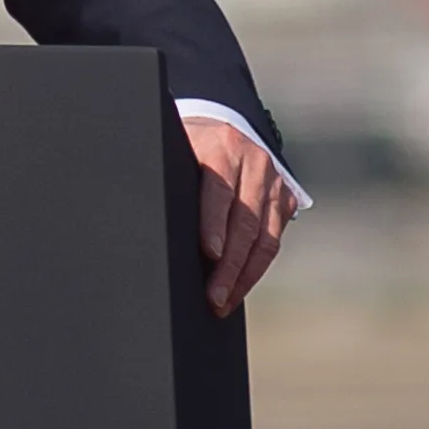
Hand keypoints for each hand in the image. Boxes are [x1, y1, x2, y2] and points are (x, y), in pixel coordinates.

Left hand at [184, 118, 296, 317]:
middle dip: (229, 265)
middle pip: (244, 221)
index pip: (218, 189)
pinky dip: (257, 268)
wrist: (224, 127)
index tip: (209, 252)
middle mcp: (253, 162)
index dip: (214, 223)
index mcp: (219, 147)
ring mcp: (273, 181)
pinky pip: (273, 240)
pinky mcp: (285, 198)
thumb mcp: (175, 151)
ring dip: (244, 276)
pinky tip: (238, 287)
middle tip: (213, 296)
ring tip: (223, 302)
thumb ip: (168, 177)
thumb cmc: (188, 147)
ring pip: (265, 238)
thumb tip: (143, 213)